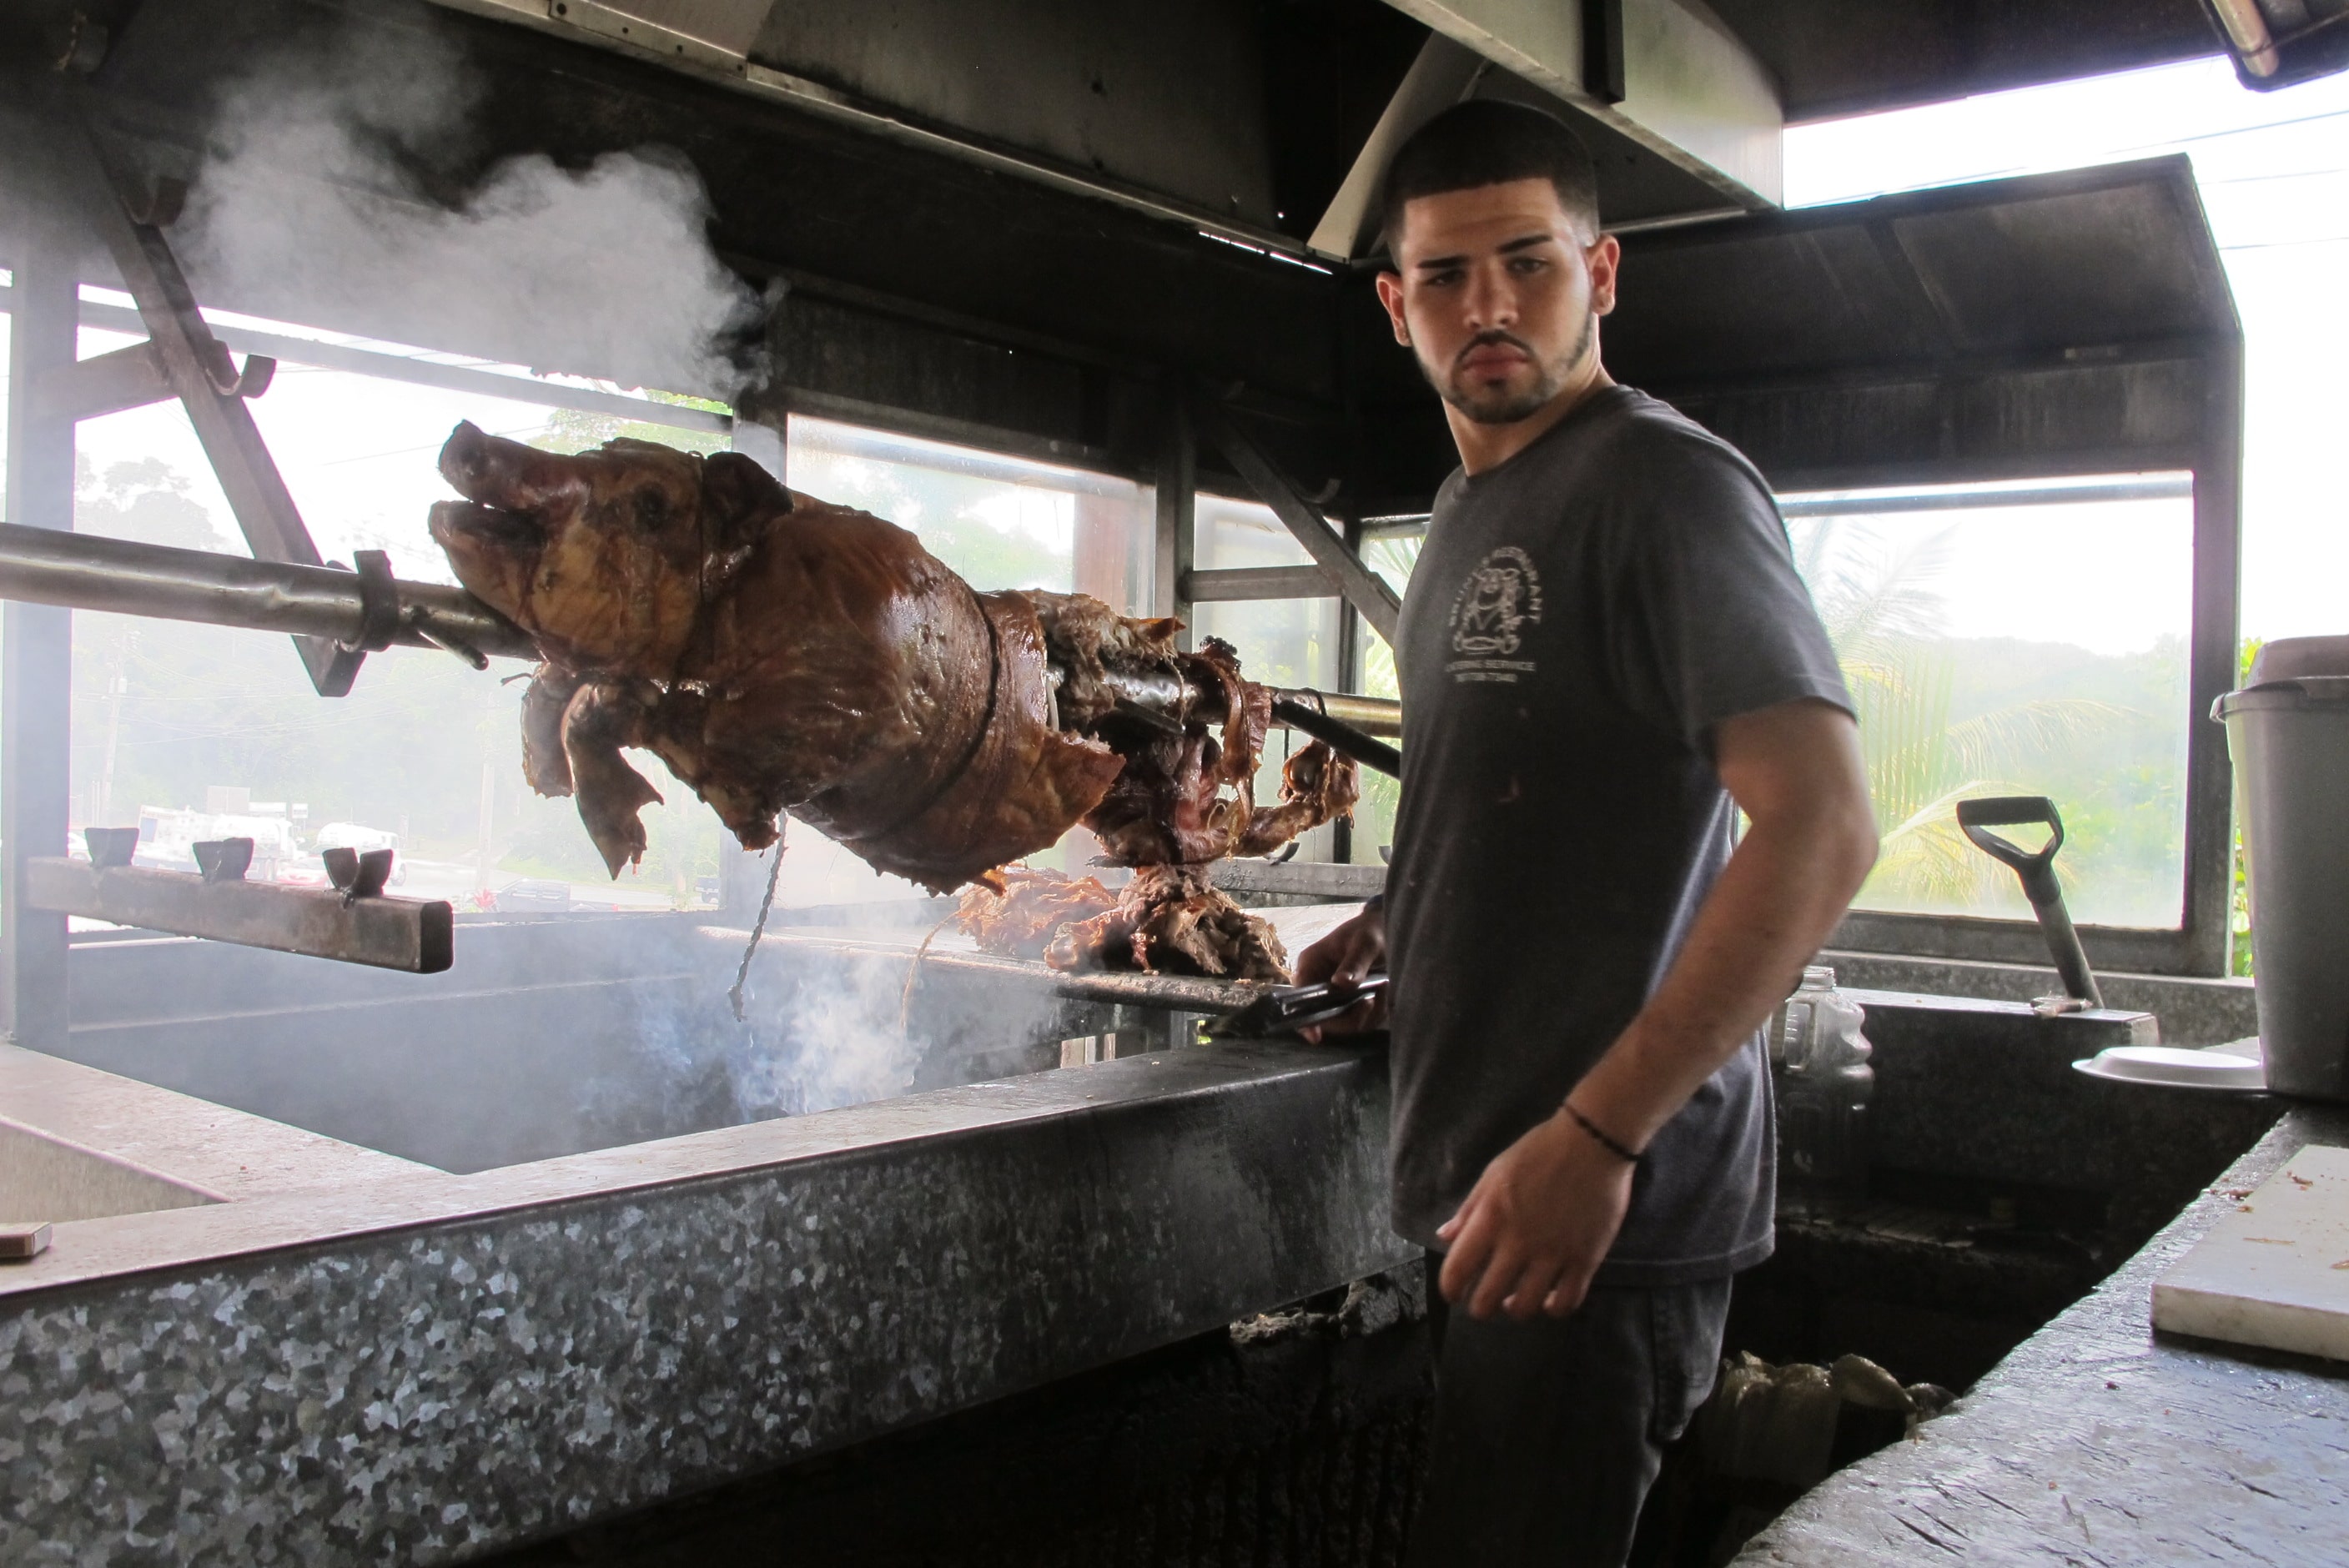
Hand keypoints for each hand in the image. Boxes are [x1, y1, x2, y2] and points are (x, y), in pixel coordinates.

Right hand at [1293, 905, 1387, 1041]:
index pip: (1299, 998)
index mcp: (1311, 965)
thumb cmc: (1371, 930)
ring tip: (1382, 990)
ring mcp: (1335, 996)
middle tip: (1372, 1001)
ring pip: (1346, 1023)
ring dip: (1368, 1014)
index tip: (1316, 1036)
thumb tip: (1340, 983)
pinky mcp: (1352, 1003)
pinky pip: (1362, 1020)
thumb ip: (1355, 963)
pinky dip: (1376, 1012)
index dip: (1306, 1019)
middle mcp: (1318, 984)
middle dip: (1350, 1017)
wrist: (1388, 929)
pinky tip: (1384, 992)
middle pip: (1323, 1018)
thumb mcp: (1365, 942)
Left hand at [1435, 1107, 1634, 1320]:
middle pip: (1488, 1299)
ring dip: (1515, 1310)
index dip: (1450, 1289)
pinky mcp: (1585, 1260)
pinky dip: (1553, 1308)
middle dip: (1480, 1308)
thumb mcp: (1494, 1174)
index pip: (1458, 1269)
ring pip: (1526, 1308)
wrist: (1592, 1143)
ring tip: (1514, 1301)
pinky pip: (1566, 1302)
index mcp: (1491, 1218)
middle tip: (1484, 1302)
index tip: (1454, 1293)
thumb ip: (1469, 1210)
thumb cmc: (1538, 1152)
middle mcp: (1519, 1243)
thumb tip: (1445, 1237)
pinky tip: (1548, 1300)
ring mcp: (1554, 1254)